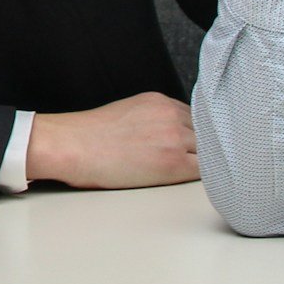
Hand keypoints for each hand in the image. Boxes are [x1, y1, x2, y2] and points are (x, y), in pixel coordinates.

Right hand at [27, 92, 199, 188]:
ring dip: (204, 163)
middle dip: (202, 148)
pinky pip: (205, 171)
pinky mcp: (173, 162)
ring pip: (210, 151)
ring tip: (193, 175)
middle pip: (207, 132)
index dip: (196, 135)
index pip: (195, 117)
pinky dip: (205, 177)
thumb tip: (170, 137)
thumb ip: (154, 119)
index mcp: (159, 101)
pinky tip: (194, 182)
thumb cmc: (90, 137)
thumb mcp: (127, 113)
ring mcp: (174, 137)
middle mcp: (170, 114)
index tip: (194, 147)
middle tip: (196, 163)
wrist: (72, 147)